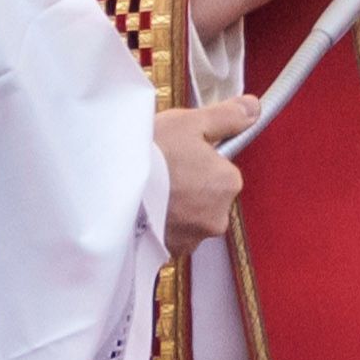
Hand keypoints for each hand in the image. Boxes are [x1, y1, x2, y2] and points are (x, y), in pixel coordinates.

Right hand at [157, 98, 257, 253]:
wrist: (107, 189)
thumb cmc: (149, 155)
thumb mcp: (190, 123)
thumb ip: (226, 118)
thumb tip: (252, 109)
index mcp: (228, 184)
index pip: (224, 171)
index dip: (201, 159)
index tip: (180, 153)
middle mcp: (217, 217)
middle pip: (208, 196)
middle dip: (190, 184)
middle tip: (161, 169)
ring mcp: (193, 238)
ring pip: (190, 217)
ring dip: (175, 206)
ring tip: (149, 189)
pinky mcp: (170, 251)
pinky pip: (171, 234)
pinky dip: (161, 223)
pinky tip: (144, 208)